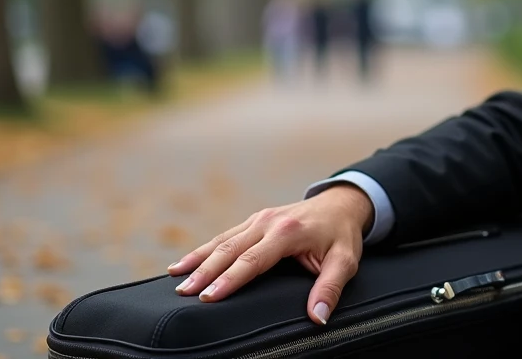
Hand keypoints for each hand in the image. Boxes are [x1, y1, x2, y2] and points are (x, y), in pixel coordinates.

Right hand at [167, 184, 373, 325]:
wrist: (342, 203)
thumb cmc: (342, 235)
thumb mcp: (345, 261)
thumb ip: (330, 288)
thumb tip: (318, 317)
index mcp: (288, 232)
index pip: (253, 260)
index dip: (229, 279)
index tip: (208, 297)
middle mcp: (269, 222)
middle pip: (230, 248)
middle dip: (204, 271)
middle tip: (183, 292)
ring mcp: (260, 218)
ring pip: (223, 239)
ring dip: (198, 258)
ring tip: (175, 277)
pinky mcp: (255, 220)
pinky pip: (225, 235)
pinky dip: (203, 249)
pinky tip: (185, 262)